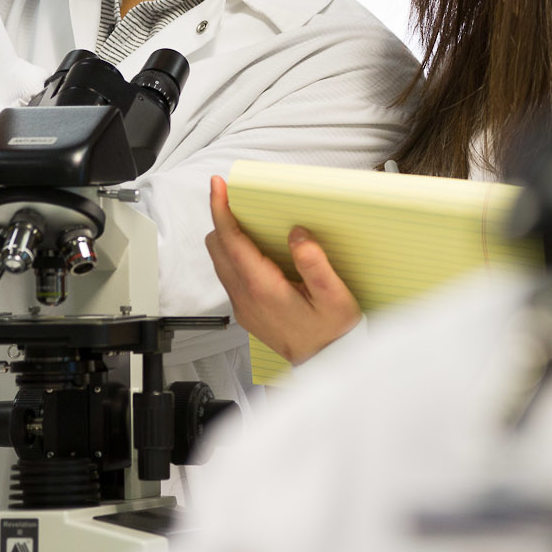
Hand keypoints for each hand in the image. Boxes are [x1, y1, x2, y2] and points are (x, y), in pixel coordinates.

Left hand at [204, 175, 361, 363]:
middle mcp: (245, 296)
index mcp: (262, 288)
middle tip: (238, 199)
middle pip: (217, 246)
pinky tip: (256, 249)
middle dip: (223, 219)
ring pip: (220, 260)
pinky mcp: (246, 311)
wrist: (326, 365)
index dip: (221, 209)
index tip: (218, 186)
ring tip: (248, 220)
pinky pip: (229, 275)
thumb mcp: (334, 297)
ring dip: (228, 237)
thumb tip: (298, 234)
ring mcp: (242, 305)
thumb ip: (315, 264)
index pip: (231, 240)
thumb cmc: (332, 333)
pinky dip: (234, 254)